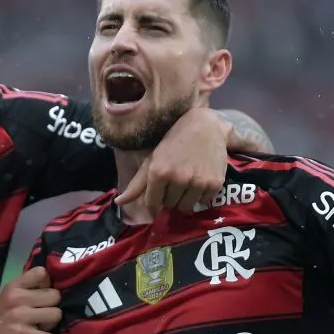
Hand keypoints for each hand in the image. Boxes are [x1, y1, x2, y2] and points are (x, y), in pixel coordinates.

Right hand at [0, 267, 61, 333]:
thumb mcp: (4, 299)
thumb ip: (24, 291)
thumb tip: (49, 286)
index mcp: (13, 287)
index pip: (42, 273)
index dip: (47, 285)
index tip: (41, 297)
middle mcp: (17, 297)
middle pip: (55, 296)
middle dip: (51, 308)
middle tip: (39, 318)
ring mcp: (19, 315)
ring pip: (56, 315)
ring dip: (49, 326)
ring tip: (37, 330)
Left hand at [114, 107, 228, 214]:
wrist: (206, 127)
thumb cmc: (173, 142)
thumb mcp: (152, 160)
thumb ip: (136, 184)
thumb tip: (118, 203)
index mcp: (159, 172)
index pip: (152, 203)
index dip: (154, 199)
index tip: (159, 191)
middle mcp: (178, 178)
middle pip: (169, 206)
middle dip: (169, 197)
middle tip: (174, 182)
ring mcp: (197, 182)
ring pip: (186, 207)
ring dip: (184, 199)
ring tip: (186, 182)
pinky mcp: (214, 184)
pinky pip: (203, 202)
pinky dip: (200, 195)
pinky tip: (199, 180)